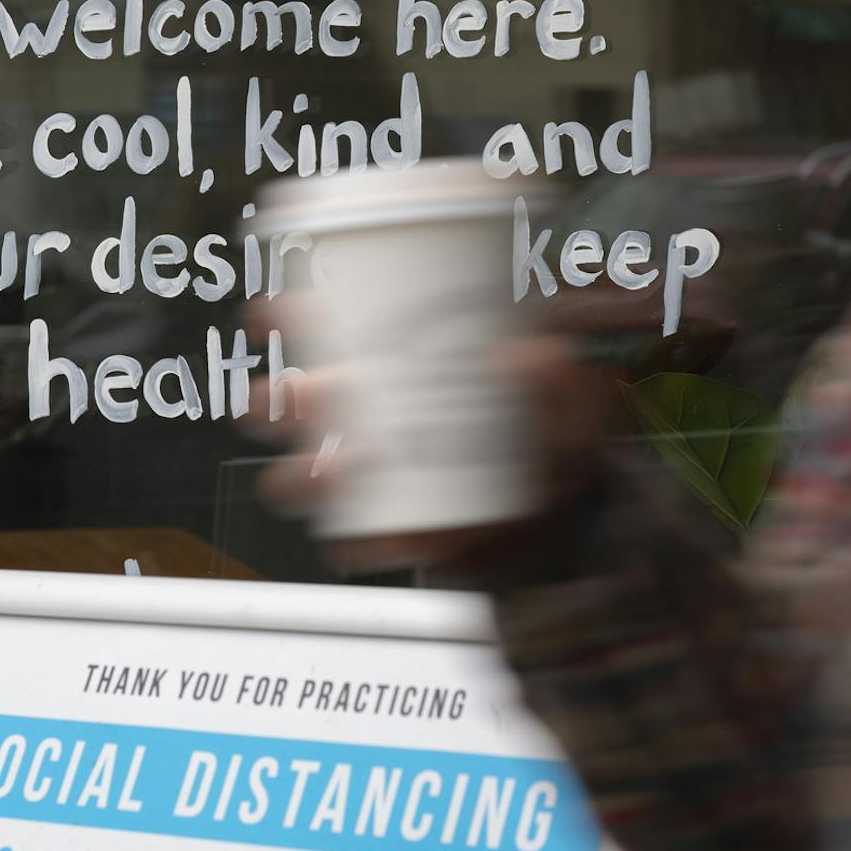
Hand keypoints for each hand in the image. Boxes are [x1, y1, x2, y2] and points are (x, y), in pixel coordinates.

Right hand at [248, 329, 622, 572]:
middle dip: (285, 399)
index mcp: (397, 369)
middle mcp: (370, 419)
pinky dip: (350, 537)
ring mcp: (373, 478)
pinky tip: (365, 534)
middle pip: (297, 404)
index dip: (293, 318)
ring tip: (338, 465)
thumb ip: (561, 377)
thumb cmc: (552, 441)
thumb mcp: (569, 400)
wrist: (565, 521)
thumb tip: (531, 354)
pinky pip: (349, 538)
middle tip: (304, 394)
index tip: (282, 312)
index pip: (331, 333)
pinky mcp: (386, 529)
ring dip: (305, 469)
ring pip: (305, 472)